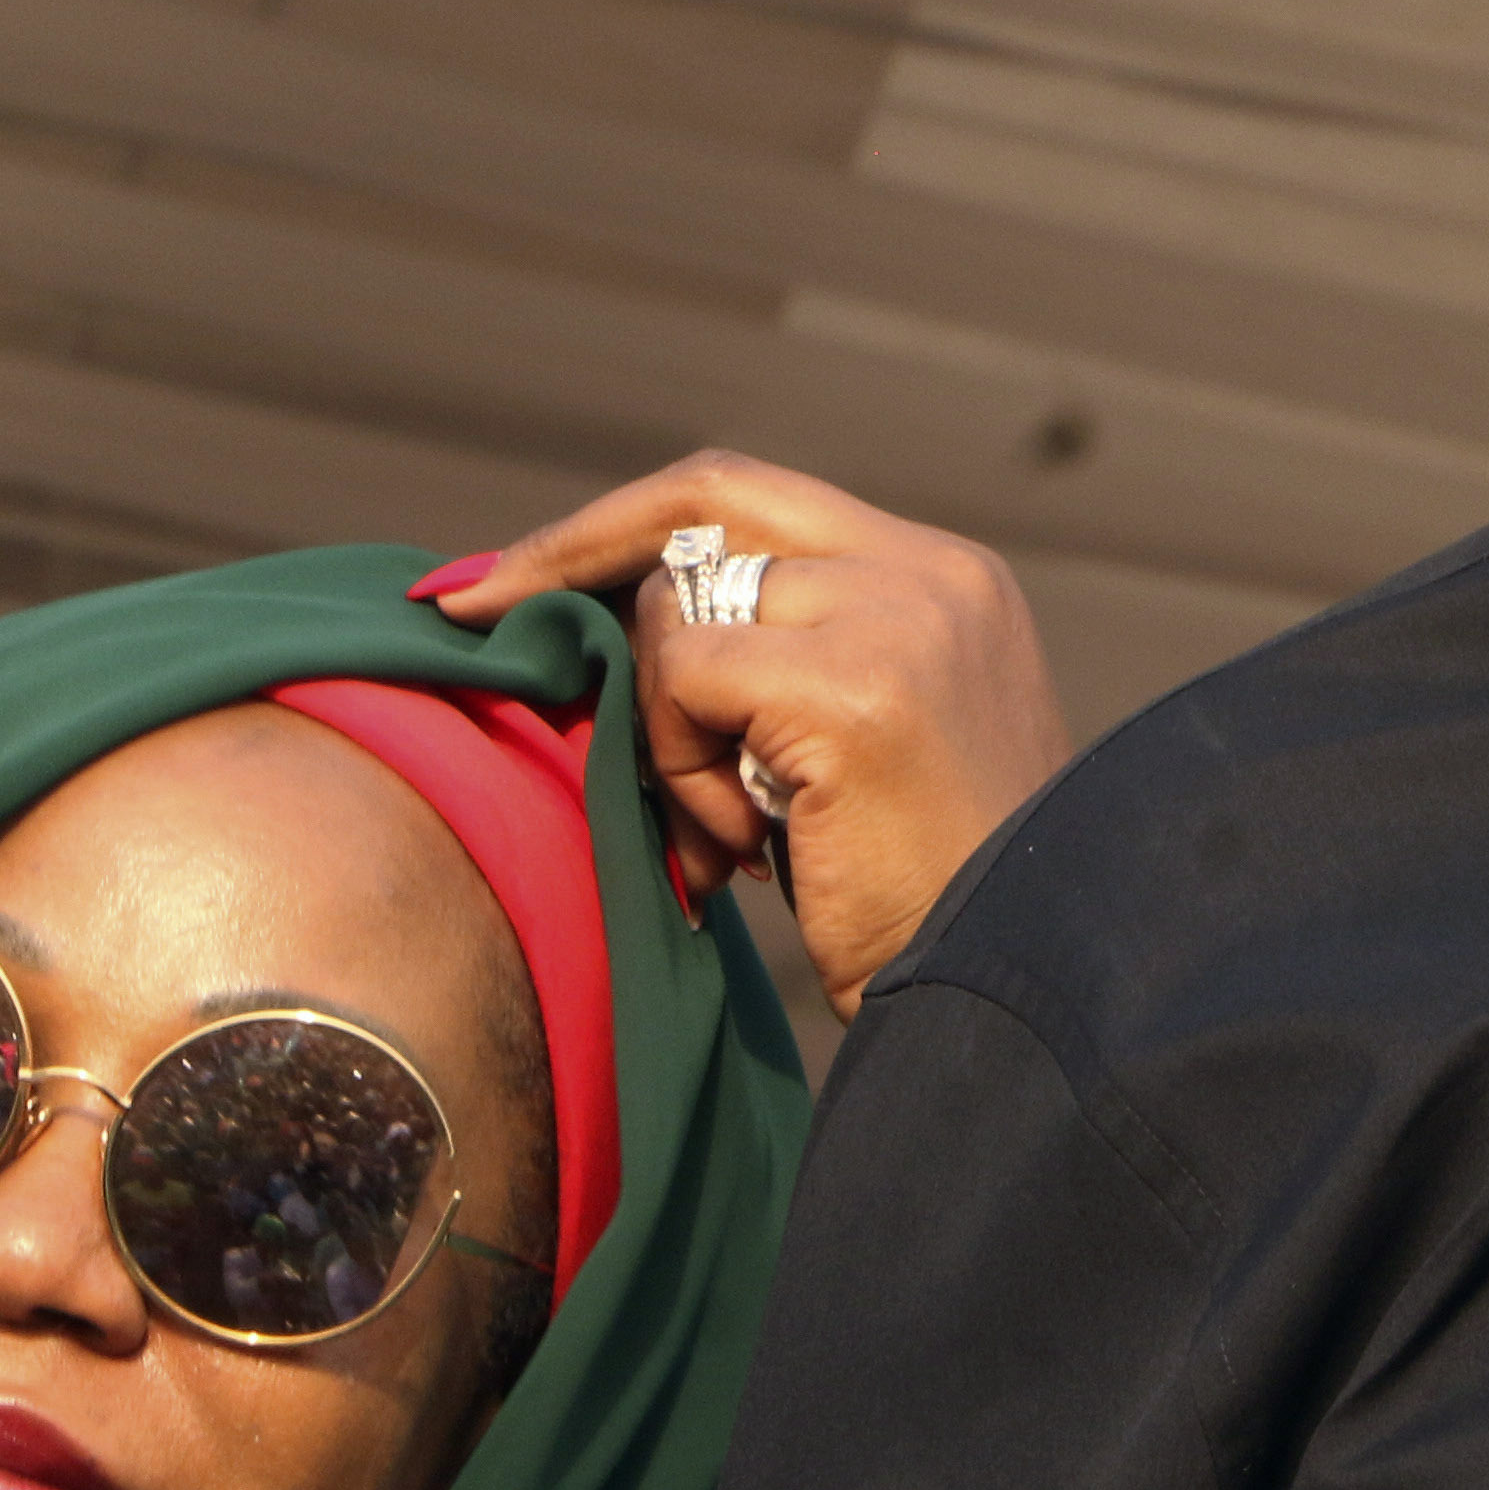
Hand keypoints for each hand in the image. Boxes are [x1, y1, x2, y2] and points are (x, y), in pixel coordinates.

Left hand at [430, 451, 1071, 1010]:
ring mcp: (902, 617)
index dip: (625, 525)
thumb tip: (627, 627)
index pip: (756, 497)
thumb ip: (794, 659)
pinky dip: (676, 768)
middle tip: (471, 610)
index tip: (516, 575)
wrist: (1017, 992)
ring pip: (680, 608)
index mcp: (947, 579)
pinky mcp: (856, 686)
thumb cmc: (928, 897)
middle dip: (566, 549)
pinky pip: (685, 680)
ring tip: (722, 835)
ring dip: (662, 731)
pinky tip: (740, 846)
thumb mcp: (874, 743)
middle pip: (705, 498)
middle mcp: (934, 573)